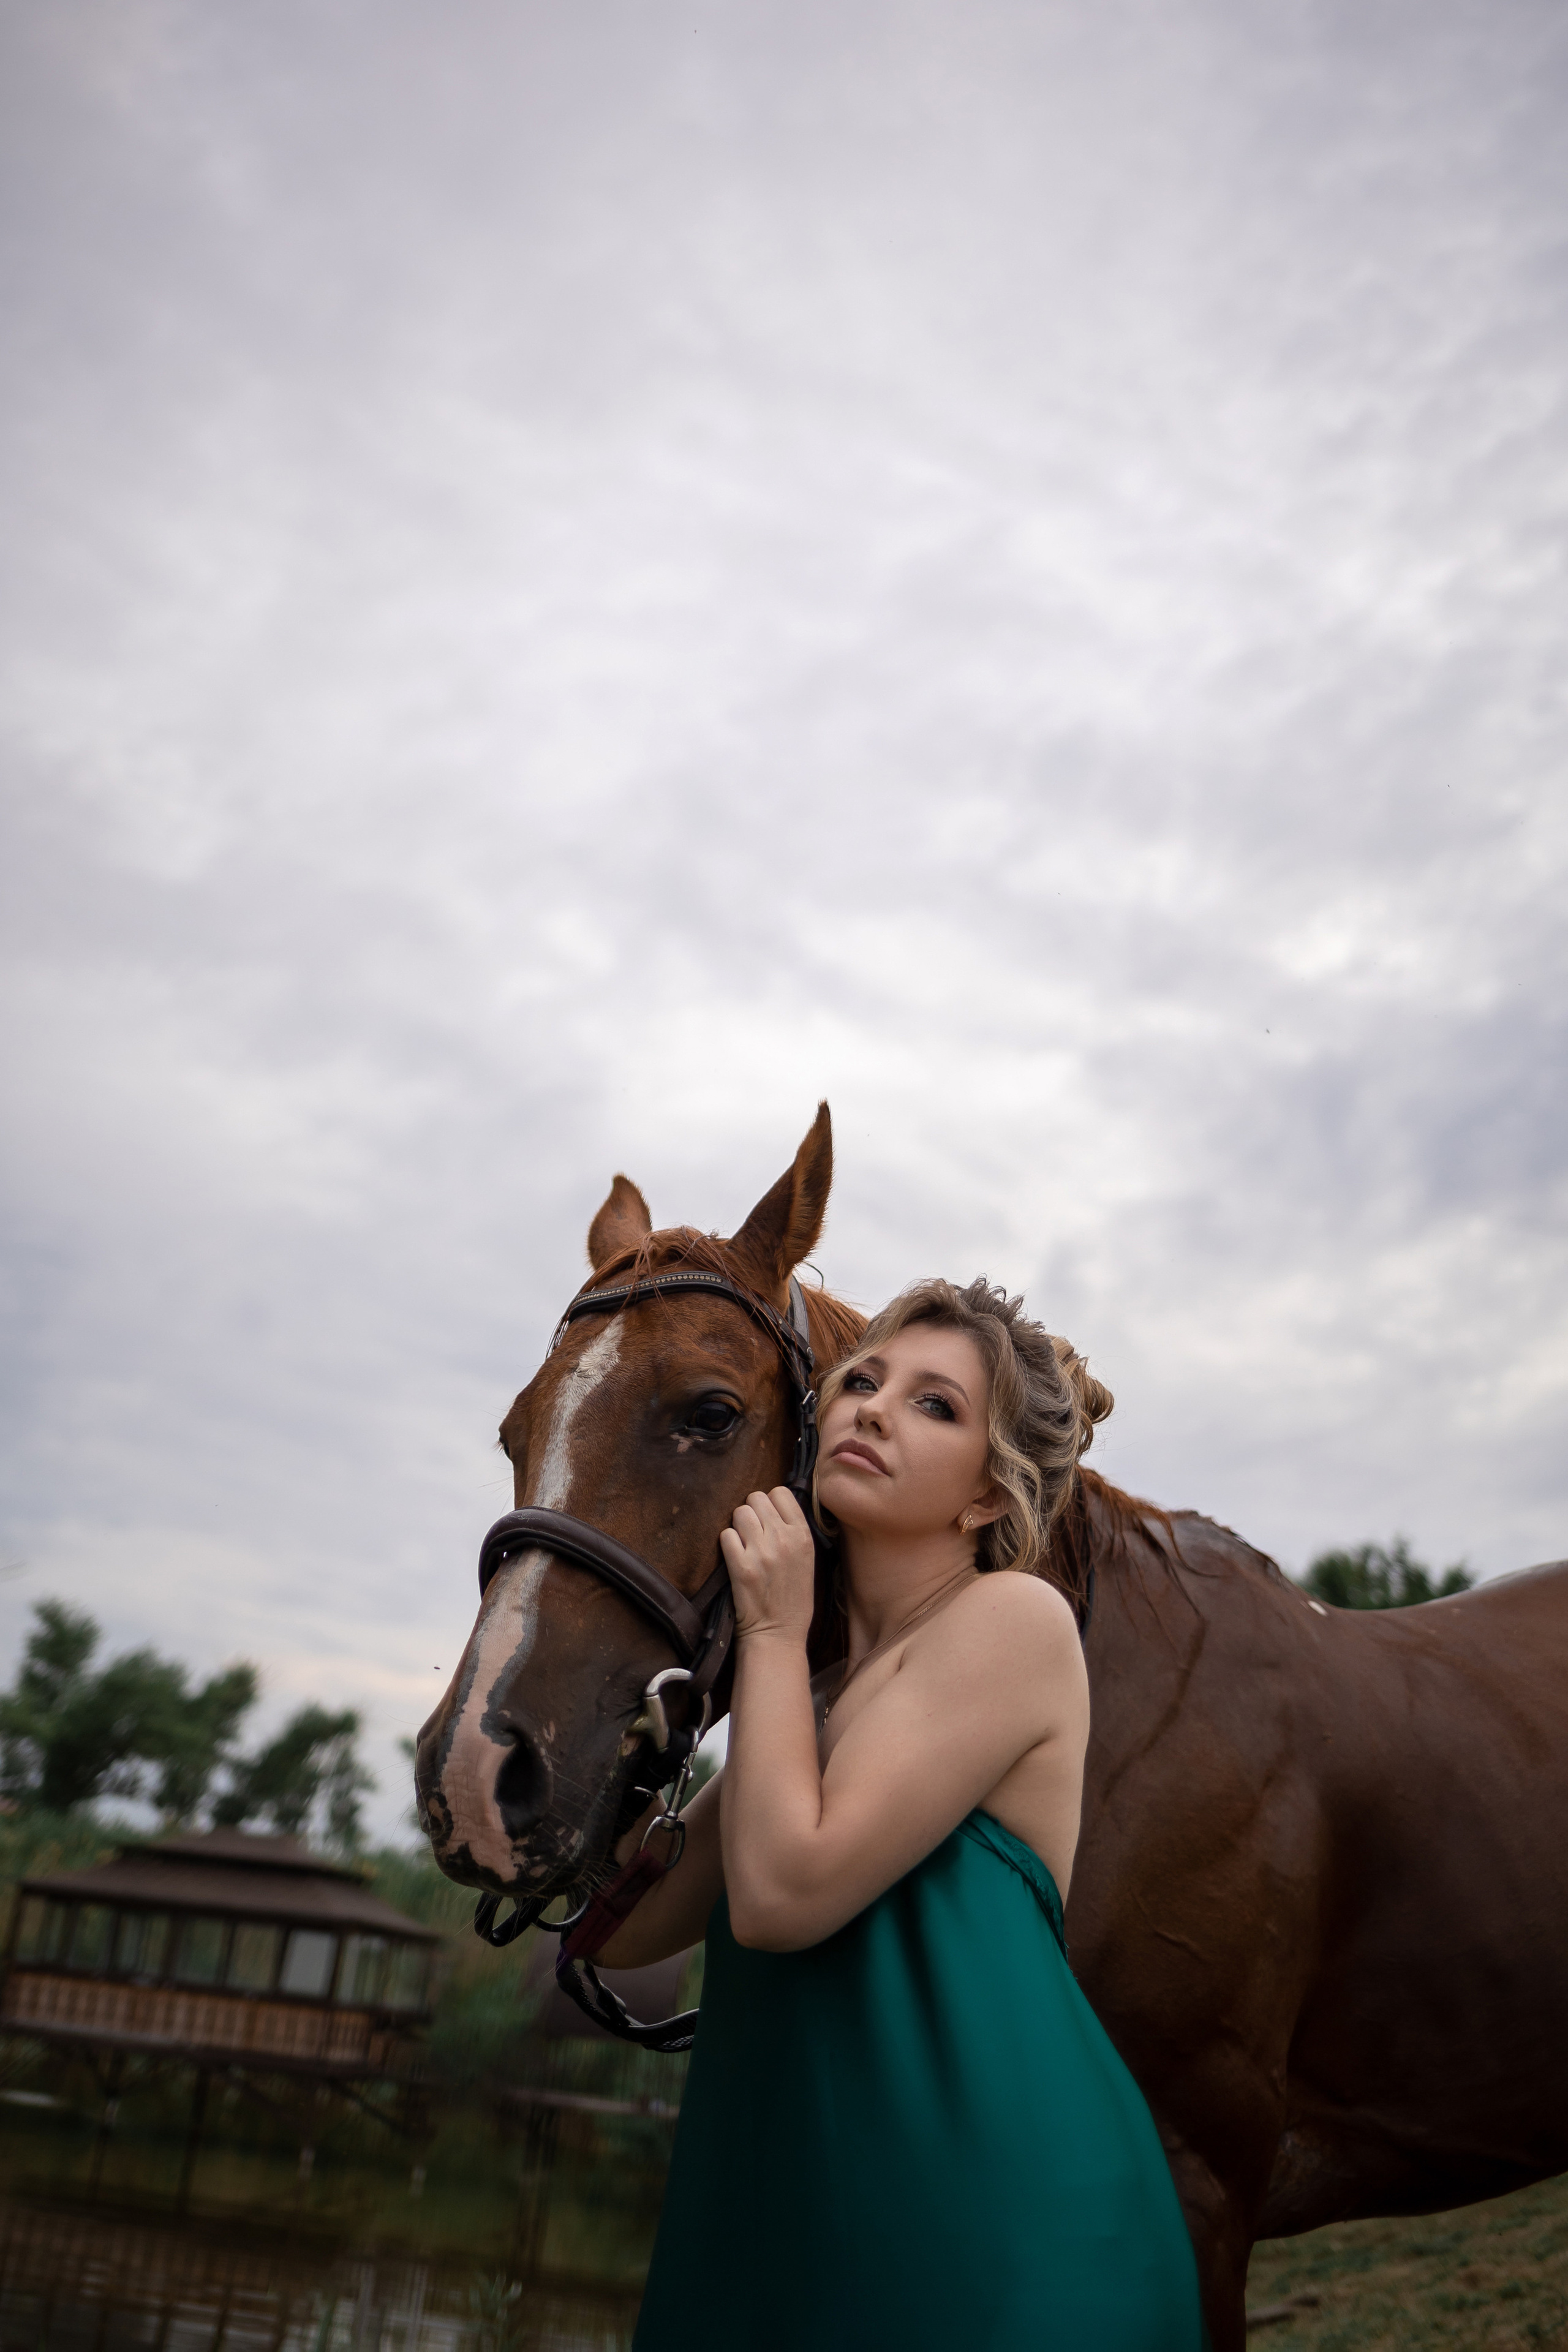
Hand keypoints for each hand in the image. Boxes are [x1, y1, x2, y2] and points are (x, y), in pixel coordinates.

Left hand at [719, 1487, 815, 1644]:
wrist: (778, 1634)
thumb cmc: (793, 1599)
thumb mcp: (807, 1560)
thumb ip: (793, 1530)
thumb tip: (773, 1505)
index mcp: (803, 1535)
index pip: (780, 1492)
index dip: (769, 1503)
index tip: (767, 1518)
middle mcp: (784, 1539)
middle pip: (756, 1498)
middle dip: (751, 1512)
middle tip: (752, 1533)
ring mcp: (762, 1552)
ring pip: (739, 1513)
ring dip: (737, 1526)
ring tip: (743, 1545)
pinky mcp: (741, 1566)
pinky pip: (726, 1535)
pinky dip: (727, 1544)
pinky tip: (735, 1558)